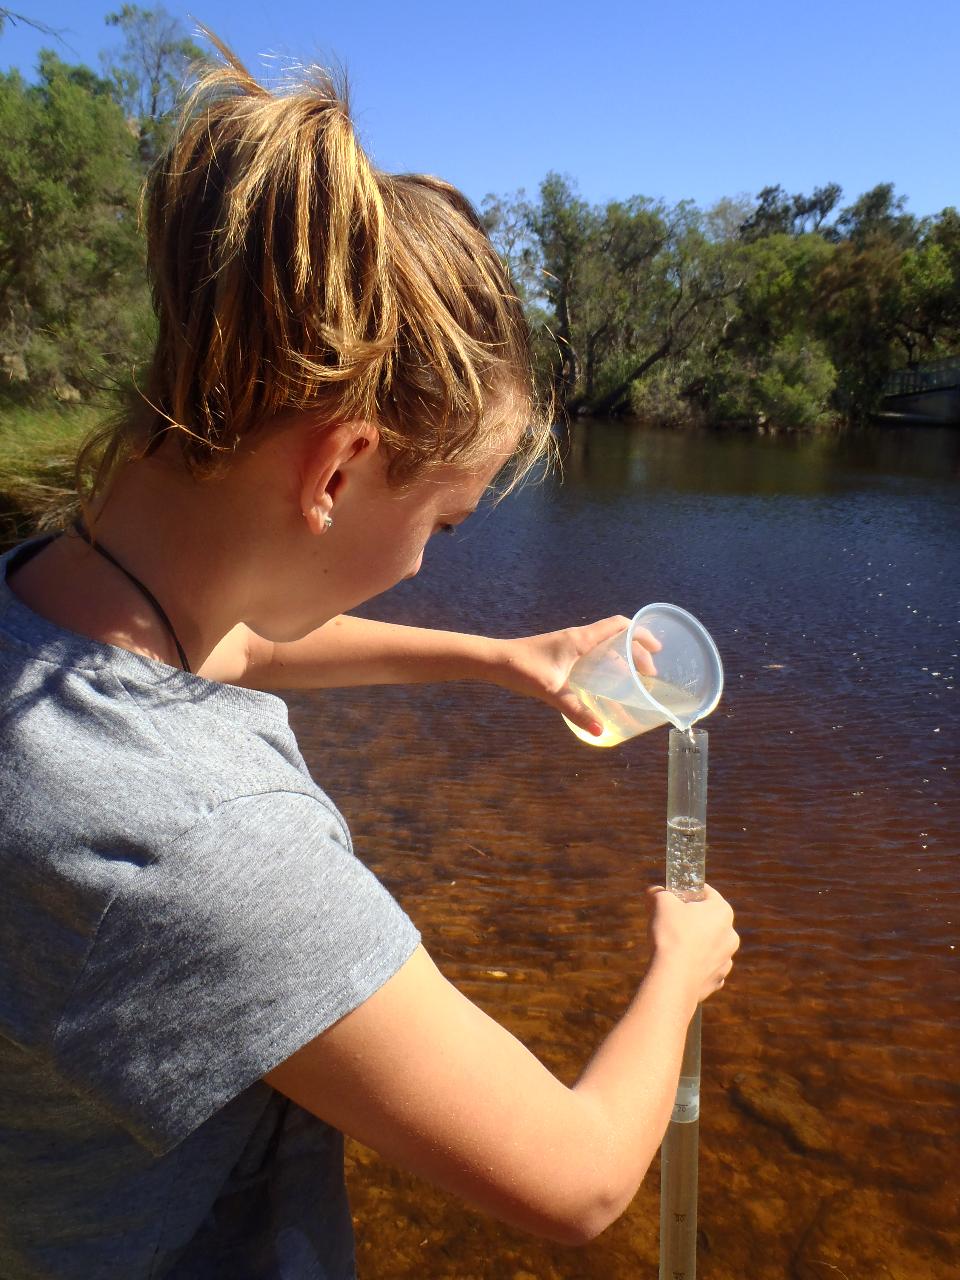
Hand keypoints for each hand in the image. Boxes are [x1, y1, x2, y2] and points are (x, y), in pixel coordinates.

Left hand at [491, 616, 660, 736]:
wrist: (494, 660)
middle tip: (650, 673)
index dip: (641, 633)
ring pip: (604, 646)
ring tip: (635, 678)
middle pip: (616, 637)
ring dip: (621, 658)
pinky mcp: (561, 653)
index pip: (619, 625)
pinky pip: (591, 654)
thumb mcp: (552, 691)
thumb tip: (600, 731)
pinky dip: (605, 664)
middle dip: (636, 651)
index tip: (658, 648)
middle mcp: (577, 637)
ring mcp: (569, 644)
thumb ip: (576, 710)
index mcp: (580, 639)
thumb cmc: (522, 668)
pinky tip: (606, 683)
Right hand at [646, 883, 738, 1004]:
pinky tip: (678, 964)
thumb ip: (658, 892)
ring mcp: (727, 959)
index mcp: (722, 911)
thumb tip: (654, 892)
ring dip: (694, 942)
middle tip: (669, 921)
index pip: (706, 892)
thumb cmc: (671, 934)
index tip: (672, 897)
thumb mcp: (659, 902)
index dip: (687, 892)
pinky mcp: (717, 979)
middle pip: (708, 919)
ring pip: (708, 944)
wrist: (673, 978)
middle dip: (690, 919)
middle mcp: (731, 934)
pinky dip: (694, 964)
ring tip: (672, 945)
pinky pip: (705, 966)